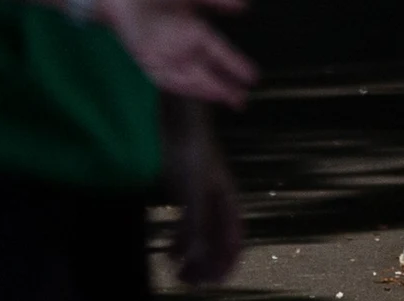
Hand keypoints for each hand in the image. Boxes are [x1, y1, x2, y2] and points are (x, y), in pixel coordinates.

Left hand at [97, 0, 256, 108]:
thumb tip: (246, 3)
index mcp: (197, 31)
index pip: (221, 52)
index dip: (236, 64)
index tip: (254, 77)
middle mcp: (184, 48)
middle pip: (209, 72)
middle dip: (225, 87)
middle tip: (242, 101)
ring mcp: (167, 57)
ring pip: (191, 79)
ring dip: (207, 90)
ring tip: (226, 98)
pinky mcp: (149, 62)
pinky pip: (168, 78)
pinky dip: (182, 86)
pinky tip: (197, 91)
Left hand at [169, 137, 243, 284]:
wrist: (178, 120)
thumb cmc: (192, 152)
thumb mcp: (194, 192)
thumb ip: (196, 226)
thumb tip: (196, 260)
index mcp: (228, 203)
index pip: (234, 242)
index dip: (225, 264)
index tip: (212, 283)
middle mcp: (218, 203)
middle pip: (217, 242)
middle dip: (206, 265)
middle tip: (189, 283)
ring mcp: (200, 197)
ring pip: (201, 235)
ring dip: (193, 256)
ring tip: (179, 274)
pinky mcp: (184, 191)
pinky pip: (186, 223)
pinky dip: (180, 241)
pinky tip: (169, 252)